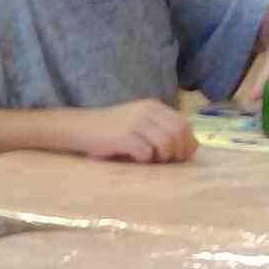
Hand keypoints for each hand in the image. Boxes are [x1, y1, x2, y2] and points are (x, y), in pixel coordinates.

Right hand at [74, 98, 195, 163]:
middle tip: (168, 162)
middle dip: (178, 152)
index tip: (182, 156)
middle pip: (178, 133)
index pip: (183, 123)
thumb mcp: (138, 122)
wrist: (79, 128)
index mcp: (153, 106)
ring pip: (165, 143)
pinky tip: (135, 160)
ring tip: (151, 161)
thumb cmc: (110, 130)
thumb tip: (190, 148)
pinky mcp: (123, 136)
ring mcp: (135, 122)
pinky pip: (146, 153)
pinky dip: (144, 160)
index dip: (187, 142)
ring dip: (162, 157)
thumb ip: (161, 129)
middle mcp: (146, 111)